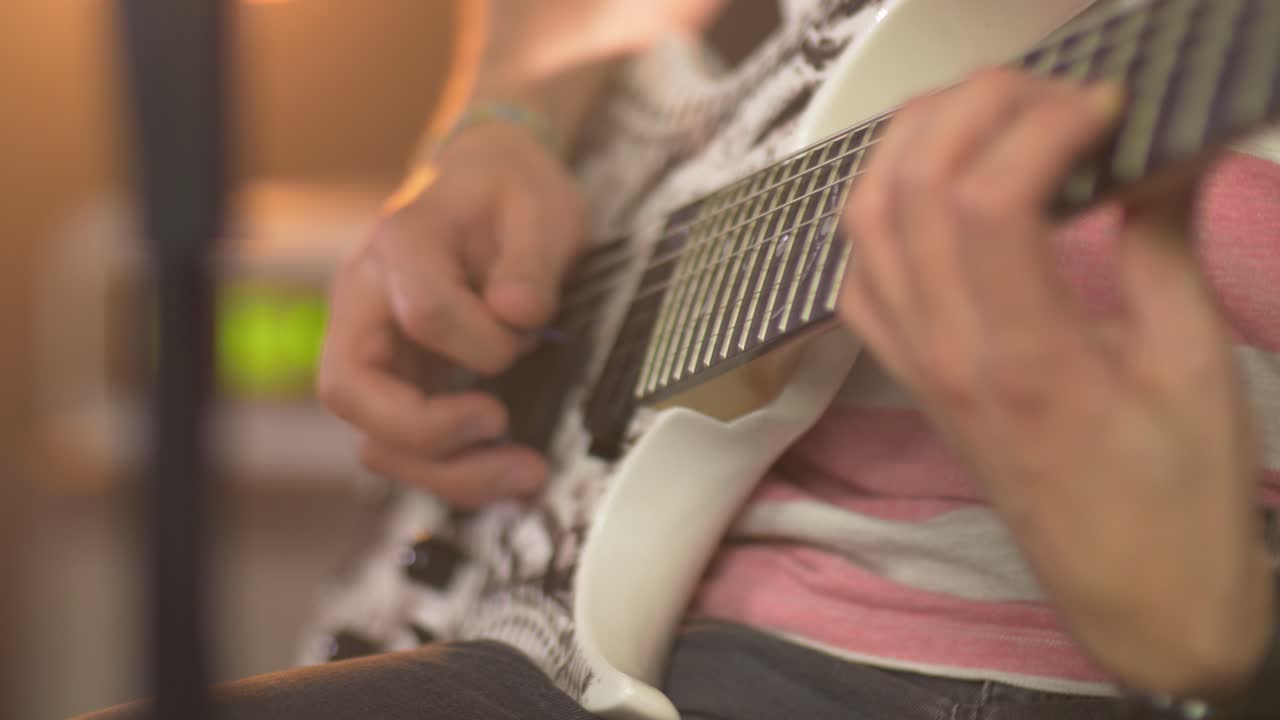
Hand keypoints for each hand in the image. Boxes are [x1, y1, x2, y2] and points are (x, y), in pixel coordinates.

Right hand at [318, 122, 586, 506]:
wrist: (487, 186)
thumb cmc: (508, 195)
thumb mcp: (539, 208)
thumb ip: (531, 261)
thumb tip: (518, 313)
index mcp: (400, 246)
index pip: (421, 313)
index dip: (482, 341)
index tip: (529, 333)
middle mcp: (364, 302)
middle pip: (350, 391)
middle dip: (428, 433)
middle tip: (501, 428)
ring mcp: (371, 349)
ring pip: (373, 438)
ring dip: (447, 472)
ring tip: (524, 474)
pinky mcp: (394, 383)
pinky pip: (402, 446)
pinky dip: (452, 472)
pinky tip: (505, 472)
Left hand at [838, 68, 1275, 697]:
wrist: (1135, 595)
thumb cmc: (1178, 497)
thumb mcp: (1194, 364)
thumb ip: (1161, 243)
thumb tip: (1158, 147)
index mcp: (1029, 358)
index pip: (990, 200)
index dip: (1045, 121)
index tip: (1108, 100)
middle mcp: (949, 356)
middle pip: (912, 189)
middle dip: (972, 106)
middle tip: (1049, 89)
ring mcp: (916, 367)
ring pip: (865, 222)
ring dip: (913, 144)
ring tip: (988, 114)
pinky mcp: (909, 378)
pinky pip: (858, 277)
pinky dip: (882, 213)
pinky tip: (938, 193)